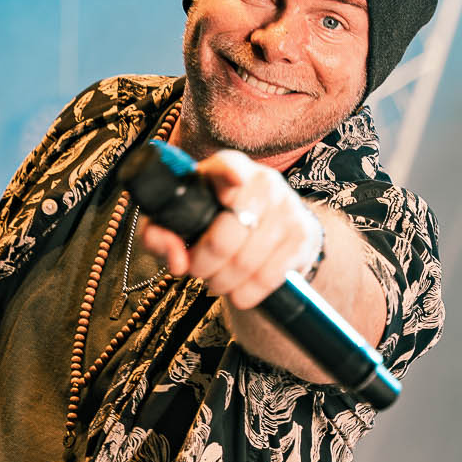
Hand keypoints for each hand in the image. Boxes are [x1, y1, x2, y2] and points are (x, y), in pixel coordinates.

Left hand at [139, 149, 324, 311]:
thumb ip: (158, 236)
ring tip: (216, 281)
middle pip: (225, 237)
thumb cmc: (209, 223)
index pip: (229, 167)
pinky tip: (239, 291)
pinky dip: (247, 293)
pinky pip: (270, 276)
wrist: (263, 232)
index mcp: (226, 168)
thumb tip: (178, 262)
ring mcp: (287, 207)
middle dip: (203, 265)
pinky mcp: (303, 235)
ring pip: (245, 262)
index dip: (229, 175)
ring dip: (223, 283)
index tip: (232, 184)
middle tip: (198, 271)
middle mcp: (262, 181)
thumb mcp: (175, 223)